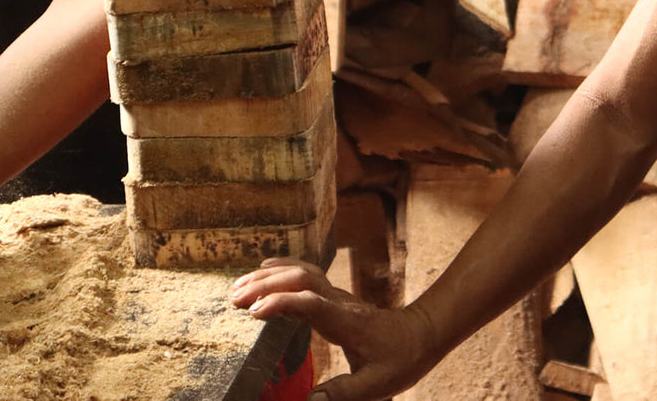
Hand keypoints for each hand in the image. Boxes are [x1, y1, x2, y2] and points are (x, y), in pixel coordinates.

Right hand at [231, 258, 439, 400]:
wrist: (422, 334)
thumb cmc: (401, 359)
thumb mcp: (377, 385)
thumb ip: (342, 394)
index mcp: (347, 322)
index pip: (311, 303)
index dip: (282, 303)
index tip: (253, 312)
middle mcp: (339, 302)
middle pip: (302, 279)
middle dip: (267, 284)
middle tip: (234, 298)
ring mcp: (337, 296)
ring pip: (303, 271)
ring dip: (271, 275)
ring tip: (238, 286)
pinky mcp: (334, 296)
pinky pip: (306, 274)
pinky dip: (283, 269)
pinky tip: (265, 270)